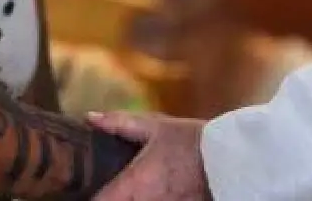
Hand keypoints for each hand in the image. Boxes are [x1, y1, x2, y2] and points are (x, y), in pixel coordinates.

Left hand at [88, 112, 208, 200]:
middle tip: (108, 181)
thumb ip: (120, 123)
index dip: (87, 197)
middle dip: (111, 194)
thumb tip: (91, 118)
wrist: (231, 160)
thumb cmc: (192, 142)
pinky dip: (149, 198)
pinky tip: (153, 188)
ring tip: (132, 185)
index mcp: (134, 184)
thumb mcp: (155, 127)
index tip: (80, 189)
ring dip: (133, 196)